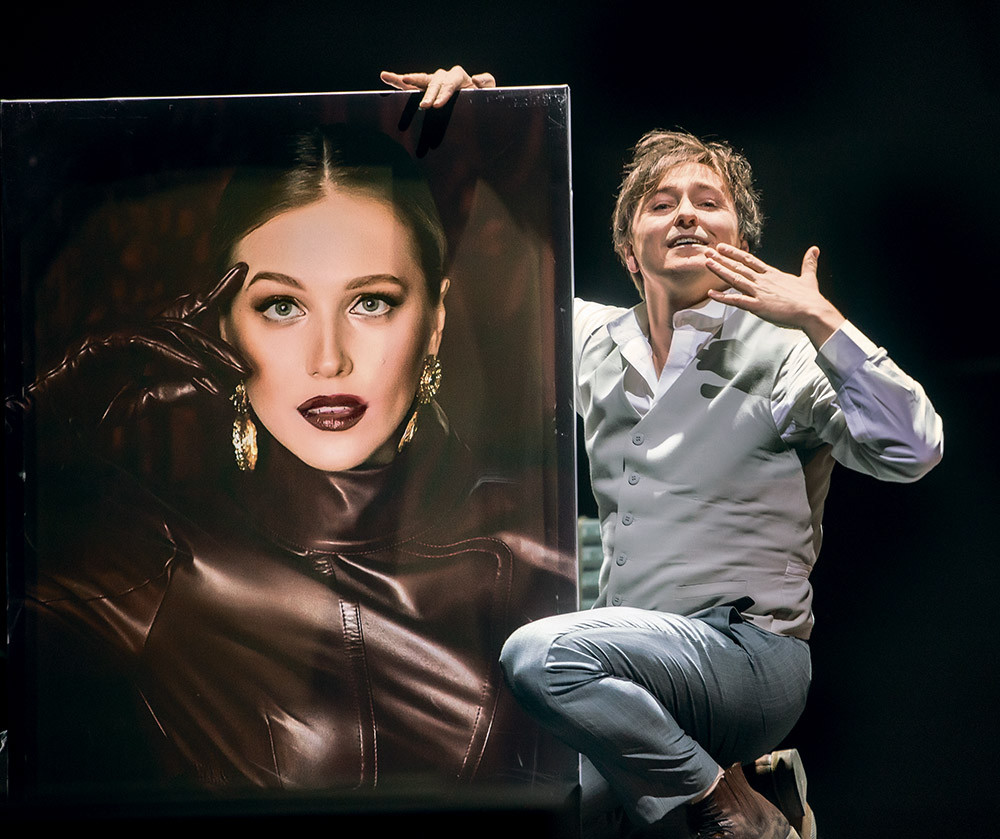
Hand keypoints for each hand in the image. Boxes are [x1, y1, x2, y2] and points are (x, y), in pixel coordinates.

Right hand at [10, 264, 249, 445]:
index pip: (183, 312)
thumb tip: (210, 385)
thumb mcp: (141, 400)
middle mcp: (131, 325)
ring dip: (206, 353)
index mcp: (141, 336)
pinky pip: (149, 343)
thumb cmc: (88, 407)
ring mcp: (116, 328)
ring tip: (234, 373)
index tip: (241, 274)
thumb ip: (173, 390)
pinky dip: (177, 356)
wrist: (48, 414)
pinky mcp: (103, 339)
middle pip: (185, 322)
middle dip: (219, 341)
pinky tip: (200, 371)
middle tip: (247, 363)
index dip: (212, 292)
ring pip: (172, 331)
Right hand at [380, 66, 495, 108]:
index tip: (437, 106)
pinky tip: (385, 77)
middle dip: (428, 94)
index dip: (444, 93)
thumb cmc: (483, 102)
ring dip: (407, 80)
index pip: (450, 83)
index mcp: (459, 78)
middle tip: (424, 107)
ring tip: (395, 79)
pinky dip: (398, 81)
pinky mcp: (425, 90)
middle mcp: (445, 77)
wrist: (476, 110)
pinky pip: (410, 85)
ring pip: (420, 79)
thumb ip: (487, 84)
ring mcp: (434, 83)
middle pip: (434, 82)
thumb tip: (475, 78)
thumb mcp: (490, 94)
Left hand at [705, 243, 844, 346]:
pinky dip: (723, 297)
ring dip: (720, 271)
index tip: (723, 247)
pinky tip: (711, 294)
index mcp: (772, 274)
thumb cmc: (810, 298)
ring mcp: (759, 292)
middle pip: (738, 267)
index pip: (749, 260)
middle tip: (708, 251)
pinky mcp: (758, 306)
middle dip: (722, 259)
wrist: (812, 311)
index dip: (734, 253)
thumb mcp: (809, 277)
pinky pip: (736, 301)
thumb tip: (815, 250)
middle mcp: (763, 280)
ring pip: (735, 279)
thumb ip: (809, 264)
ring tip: (707, 263)